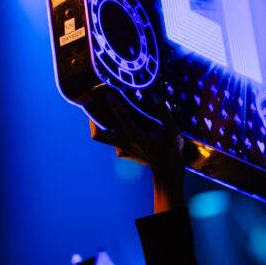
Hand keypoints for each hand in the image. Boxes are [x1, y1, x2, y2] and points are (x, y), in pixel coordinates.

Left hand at [88, 87, 185, 212]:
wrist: (167, 169)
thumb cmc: (171, 147)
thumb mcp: (174, 130)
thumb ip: (164, 113)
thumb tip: (154, 96)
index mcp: (137, 137)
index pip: (123, 118)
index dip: (114, 105)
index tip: (107, 95)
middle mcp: (125, 144)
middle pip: (99, 135)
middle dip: (92, 121)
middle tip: (93, 107)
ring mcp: (121, 151)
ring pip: (104, 137)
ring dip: (101, 124)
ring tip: (104, 109)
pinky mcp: (121, 154)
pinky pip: (112, 140)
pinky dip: (113, 131)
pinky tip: (119, 122)